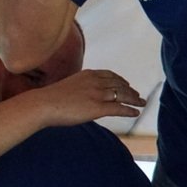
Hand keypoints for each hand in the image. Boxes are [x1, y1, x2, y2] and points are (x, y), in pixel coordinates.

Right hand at [17, 68, 143, 126]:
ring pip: (122, 95)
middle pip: (119, 84)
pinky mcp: (97, 108)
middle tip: (138, 95)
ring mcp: (97, 94)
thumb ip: (80, 87)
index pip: (110, 75)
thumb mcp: (69, 85)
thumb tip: (83, 94)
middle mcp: (95, 82)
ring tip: (141, 103)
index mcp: (88, 74)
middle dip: (130, 90)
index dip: (121, 80)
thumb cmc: (52, 98)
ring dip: (134, 99)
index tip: (126, 84)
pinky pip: (118, 108)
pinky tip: (135, 113)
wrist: (45, 104)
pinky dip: (129, 110)